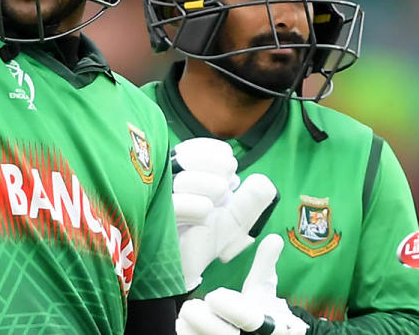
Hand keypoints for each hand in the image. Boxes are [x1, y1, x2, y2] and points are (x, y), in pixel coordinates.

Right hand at [172, 138, 277, 289]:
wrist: (187, 268)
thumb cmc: (206, 239)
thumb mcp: (236, 220)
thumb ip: (253, 201)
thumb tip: (263, 181)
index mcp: (181, 176)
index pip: (191, 148)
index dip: (211, 151)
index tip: (229, 162)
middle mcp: (165, 183)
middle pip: (186, 158)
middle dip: (213, 166)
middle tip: (226, 184)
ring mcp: (157, 200)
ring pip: (183, 180)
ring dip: (208, 186)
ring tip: (215, 203)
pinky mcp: (155, 219)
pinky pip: (176, 204)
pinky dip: (196, 205)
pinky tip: (205, 211)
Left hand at [175, 235, 308, 334]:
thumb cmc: (261, 310)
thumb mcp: (264, 288)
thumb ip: (264, 265)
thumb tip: (274, 238)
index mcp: (268, 325)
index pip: (249, 320)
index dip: (230, 308)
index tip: (213, 296)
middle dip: (204, 322)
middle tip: (190, 306)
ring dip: (191, 330)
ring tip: (185, 316)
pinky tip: (182, 325)